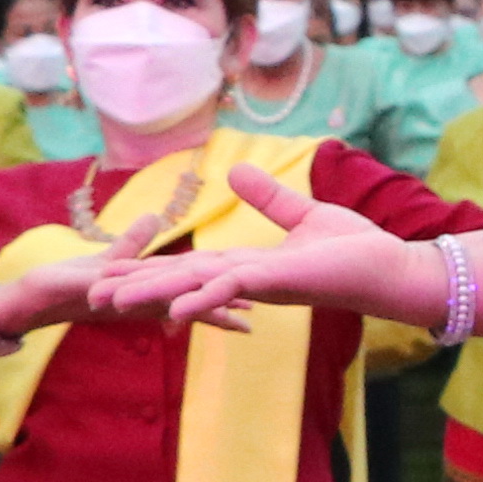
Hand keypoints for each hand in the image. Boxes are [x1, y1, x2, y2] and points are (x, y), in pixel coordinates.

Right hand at [84, 157, 409, 333]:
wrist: (392, 268)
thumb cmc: (354, 249)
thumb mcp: (302, 214)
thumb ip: (268, 197)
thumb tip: (235, 172)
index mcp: (246, 265)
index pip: (187, 267)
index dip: (148, 269)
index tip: (109, 274)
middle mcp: (245, 278)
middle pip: (180, 280)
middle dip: (136, 287)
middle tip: (90, 295)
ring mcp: (258, 283)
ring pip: (195, 286)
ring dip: (154, 293)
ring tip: (111, 301)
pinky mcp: (277, 282)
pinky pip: (231, 287)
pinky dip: (203, 298)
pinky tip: (174, 309)